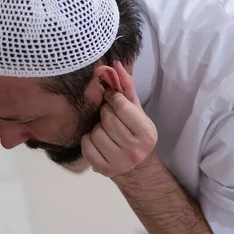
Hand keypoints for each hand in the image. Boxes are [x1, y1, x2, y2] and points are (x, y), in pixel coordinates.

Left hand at [81, 61, 157, 177]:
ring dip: (97, 128)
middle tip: (109, 116)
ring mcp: (119, 162)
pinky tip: (98, 141)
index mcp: (146, 132)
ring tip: (105, 130)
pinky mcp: (103, 169)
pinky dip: (88, 140)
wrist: (136, 167)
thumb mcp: (137, 110)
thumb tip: (116, 64)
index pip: (121, 106)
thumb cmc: (135, 132)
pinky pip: (86, 145)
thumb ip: (126, 88)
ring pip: (95, 132)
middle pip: (107, 118)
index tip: (111, 97)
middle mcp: (135, 149)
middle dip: (105, 113)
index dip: (113, 97)